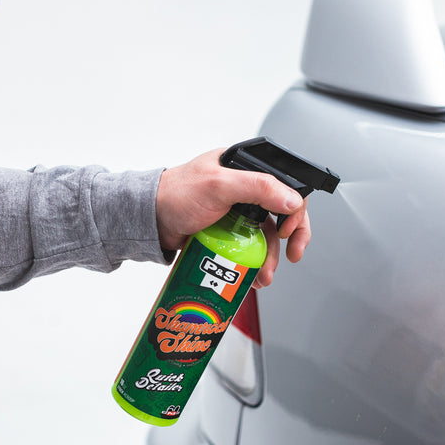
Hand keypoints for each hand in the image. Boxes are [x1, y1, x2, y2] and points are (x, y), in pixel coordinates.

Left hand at [155, 148, 310, 287]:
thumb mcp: (219, 186)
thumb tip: (291, 199)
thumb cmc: (175, 195)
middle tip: (292, 255)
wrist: (150, 220)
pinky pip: (250, 249)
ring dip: (269, 259)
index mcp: (246, 169)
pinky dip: (254, 264)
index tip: (288, 230)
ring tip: (264, 276)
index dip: (294, 209)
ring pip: (266, 237)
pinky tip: (252, 275)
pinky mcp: (228, 233)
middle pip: (282, 214)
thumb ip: (258, 187)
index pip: (285, 186)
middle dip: (289, 238)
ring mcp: (237, 213)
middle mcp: (245, 190)